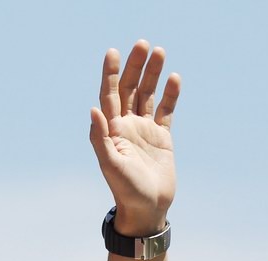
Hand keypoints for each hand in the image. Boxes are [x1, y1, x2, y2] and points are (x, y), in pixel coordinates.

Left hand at [89, 41, 179, 235]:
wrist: (147, 209)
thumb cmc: (125, 190)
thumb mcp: (110, 165)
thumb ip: (101, 137)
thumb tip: (93, 109)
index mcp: (112, 130)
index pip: (108, 95)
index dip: (109, 74)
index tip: (113, 52)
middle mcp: (127, 126)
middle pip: (129, 89)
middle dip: (134, 67)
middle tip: (142, 44)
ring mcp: (144, 130)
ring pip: (148, 95)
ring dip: (152, 74)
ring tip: (159, 52)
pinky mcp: (162, 137)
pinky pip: (166, 111)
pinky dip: (170, 95)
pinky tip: (174, 78)